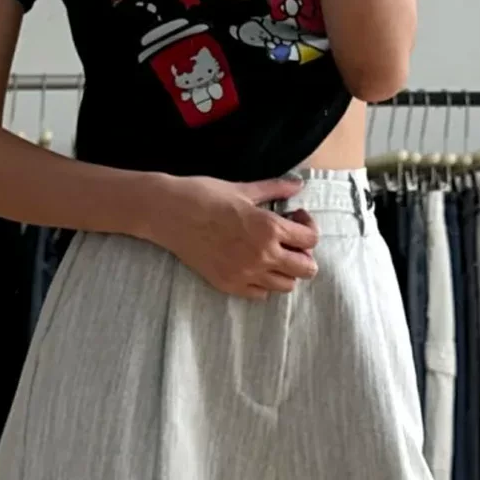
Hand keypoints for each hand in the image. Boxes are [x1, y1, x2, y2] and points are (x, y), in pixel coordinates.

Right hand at [144, 175, 319, 297]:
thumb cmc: (205, 195)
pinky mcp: (229, 286)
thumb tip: (298, 185)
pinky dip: (264, 283)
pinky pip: (261, 295)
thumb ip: (275, 189)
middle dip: (304, 254)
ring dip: (286, 270)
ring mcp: (246, 275)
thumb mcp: (244, 189)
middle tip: (289, 241)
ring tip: (272, 254)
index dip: (308, 227)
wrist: (169, 213)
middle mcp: (262, 256)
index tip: (295, 219)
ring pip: (286, 285)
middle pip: (306, 270)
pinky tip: (254, 265)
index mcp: (269, 229)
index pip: (311, 240)